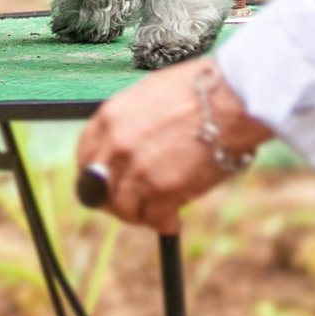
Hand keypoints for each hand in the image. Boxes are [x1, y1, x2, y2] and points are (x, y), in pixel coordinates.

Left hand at [73, 60, 273, 233]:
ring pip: (123, 208)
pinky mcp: (163, 189)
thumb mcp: (148, 97)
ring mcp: (138, 169)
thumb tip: (126, 151)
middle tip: (128, 206)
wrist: (230, 100)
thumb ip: (130, 125)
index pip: (84, 155)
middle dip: (111, 200)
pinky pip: (153, 218)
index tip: (105, 184)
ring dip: (137, 215)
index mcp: (109, 117)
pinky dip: (162, 223)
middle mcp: (116, 145)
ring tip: (154, 214)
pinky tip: (171, 219)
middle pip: (97, 188)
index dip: (94, 175)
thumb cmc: (198, 92)